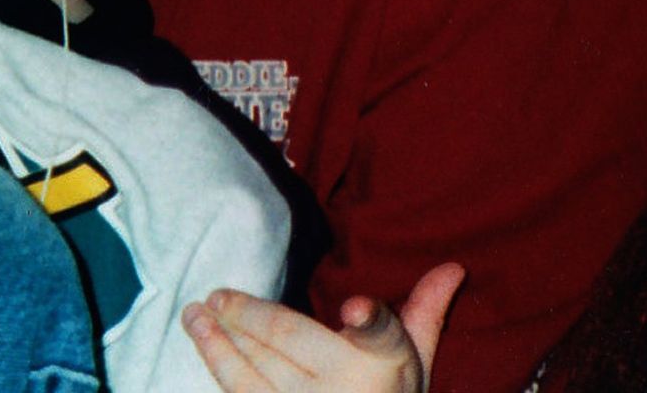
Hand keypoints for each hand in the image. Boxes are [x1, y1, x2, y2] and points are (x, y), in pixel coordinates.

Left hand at [182, 263, 463, 391]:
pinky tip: (202, 339)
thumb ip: (422, 315)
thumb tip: (451, 267)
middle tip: (217, 294)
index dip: (371, 321)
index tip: (356, 309)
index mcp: (387, 366)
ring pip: (255, 371)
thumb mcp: (413, 364)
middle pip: (289, 342)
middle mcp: (349, 392)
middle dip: (247, 315)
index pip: (383, 336)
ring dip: (217, 339)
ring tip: (195, 314)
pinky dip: (218, 363)